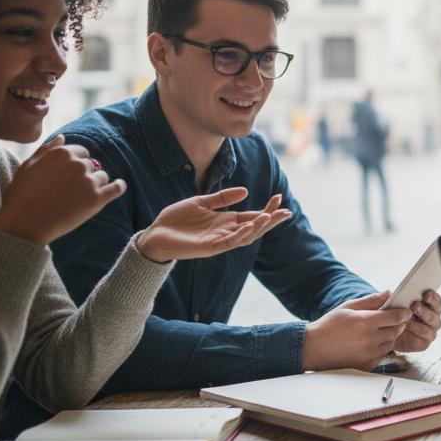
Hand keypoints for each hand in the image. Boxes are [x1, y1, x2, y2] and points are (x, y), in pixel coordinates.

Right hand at [0, 136, 125, 245]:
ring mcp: (88, 181)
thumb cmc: (22, 195)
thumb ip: (47, 150)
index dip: (76, 163)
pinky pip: (116, 188)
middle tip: (70, 190)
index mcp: (62, 153)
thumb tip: (63, 137)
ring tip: (80, 197)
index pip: (81, 152)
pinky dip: (119, 187)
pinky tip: (119, 186)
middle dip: (84, 175)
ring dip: (96, 184)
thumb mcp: (28, 166)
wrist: (25, 223)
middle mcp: (78, 164)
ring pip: (102, 177)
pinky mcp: (97, 199)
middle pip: (91, 165)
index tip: (69, 175)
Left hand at [136, 189, 291, 263]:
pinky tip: (250, 226)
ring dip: (259, 227)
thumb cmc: (176, 219)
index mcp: (225, 221)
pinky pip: (229, 243)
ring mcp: (219, 241)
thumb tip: (246, 191)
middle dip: (271, 219)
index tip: (279, 196)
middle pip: (255, 227)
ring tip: (271, 216)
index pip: (252, 215)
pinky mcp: (209, 248)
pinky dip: (241, 235)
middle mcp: (226, 232)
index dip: (267, 208)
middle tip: (286, 210)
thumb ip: (222, 198)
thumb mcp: (201, 202)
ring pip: (246, 236)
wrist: (155, 234)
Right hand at [303, 291, 412, 370]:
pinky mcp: (367, 365)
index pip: (396, 317)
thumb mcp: (349, 307)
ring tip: (379, 330)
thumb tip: (388, 293)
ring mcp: (369, 354)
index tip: (406, 311)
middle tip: (394, 319)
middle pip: (396, 330)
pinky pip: (382, 355)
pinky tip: (371, 342)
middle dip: (398, 324)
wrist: (313, 348)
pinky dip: (381, 348)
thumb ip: (371, 300)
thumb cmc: (329, 325)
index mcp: (366, 322)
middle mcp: (370, 340)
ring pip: (391, 343)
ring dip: (390, 336)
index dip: (404, 313)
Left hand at [393, 290, 440, 351]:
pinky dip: (412, 336)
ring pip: (427, 329)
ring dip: (416, 325)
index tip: (425, 294)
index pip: (437, 301)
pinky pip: (420, 340)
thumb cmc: (395, 313)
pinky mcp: (423, 344)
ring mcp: (431, 333)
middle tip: (414, 306)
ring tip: (405, 321)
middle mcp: (434, 319)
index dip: (432, 297)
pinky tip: (404, 330)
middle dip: (424, 311)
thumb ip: (392, 297)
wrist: (389, 332)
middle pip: (433, 315)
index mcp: (432, 306)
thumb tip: (388, 293)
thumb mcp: (393, 302)